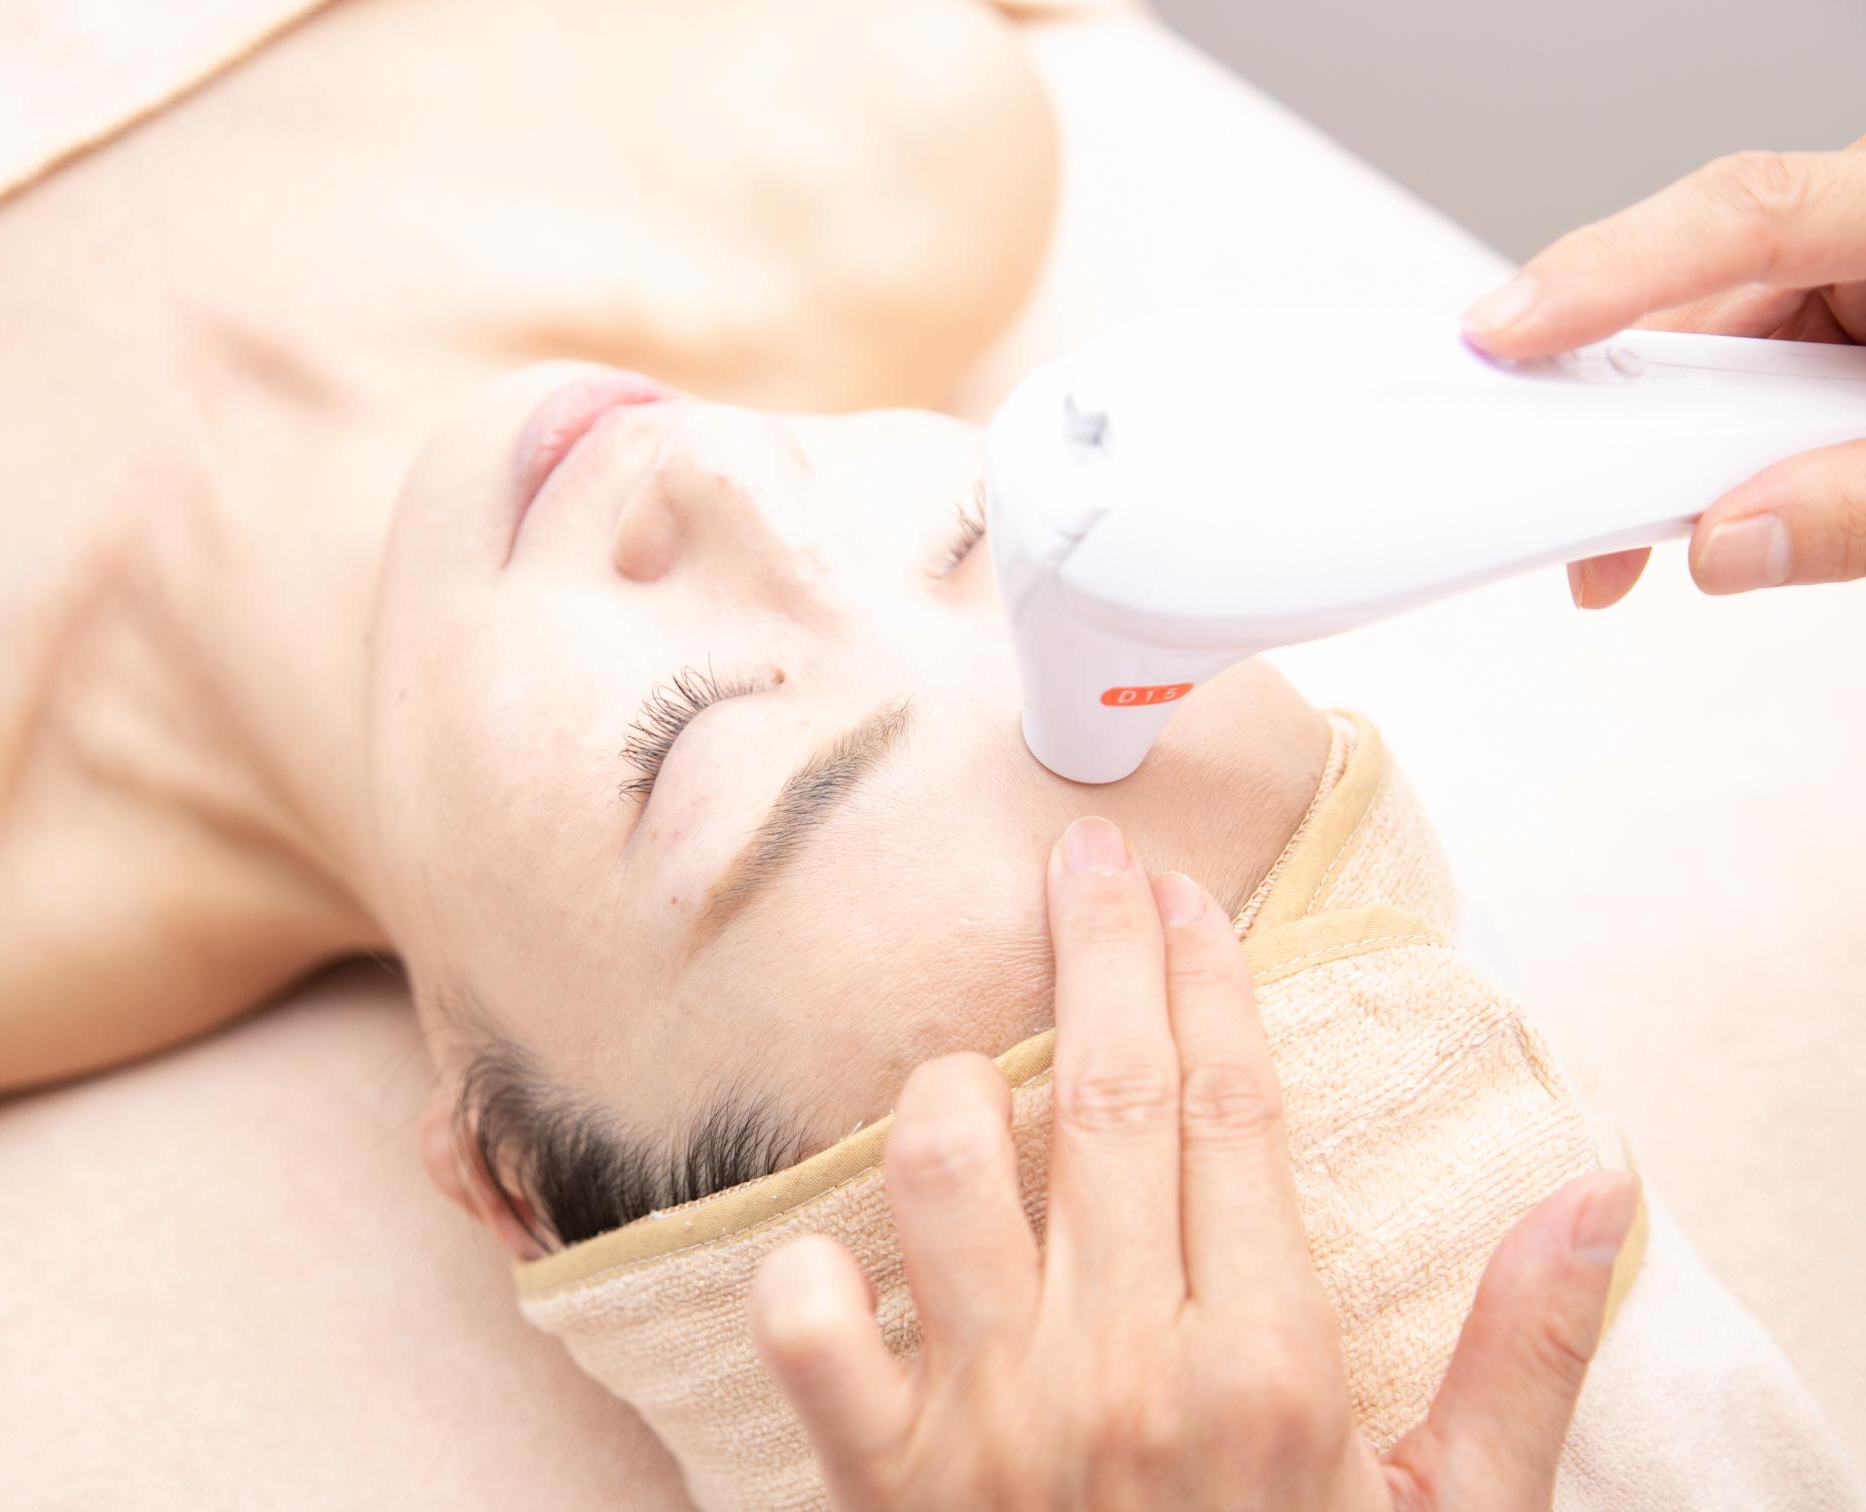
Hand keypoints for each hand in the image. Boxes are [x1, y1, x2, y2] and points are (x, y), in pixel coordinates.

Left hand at [749, 816, 1637, 1509]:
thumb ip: (1518, 1361)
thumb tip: (1593, 1190)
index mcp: (1267, 1373)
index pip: (1232, 1109)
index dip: (1207, 982)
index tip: (1184, 895)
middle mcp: (1123, 1371)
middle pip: (1108, 1095)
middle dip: (1098, 952)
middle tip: (1087, 858)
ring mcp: (992, 1424)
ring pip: (946, 1168)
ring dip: (956, 1091)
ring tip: (982, 1068)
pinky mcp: (884, 1483)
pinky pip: (808, 1331)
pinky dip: (808, 1273)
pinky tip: (844, 1254)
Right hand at [1462, 136, 1865, 604]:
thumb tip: (1730, 544)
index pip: (1746, 209)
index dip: (1611, 269)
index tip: (1508, 331)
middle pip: (1717, 293)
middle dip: (1634, 410)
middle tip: (1564, 504)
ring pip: (1735, 350)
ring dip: (1680, 451)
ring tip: (1633, 546)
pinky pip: (1772, 378)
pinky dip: (1734, 453)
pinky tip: (1710, 511)